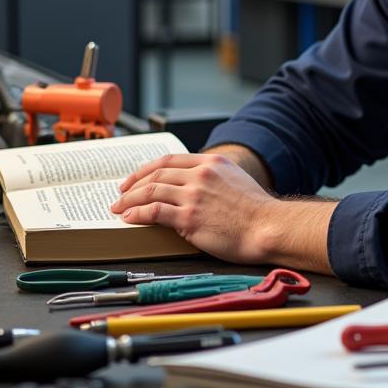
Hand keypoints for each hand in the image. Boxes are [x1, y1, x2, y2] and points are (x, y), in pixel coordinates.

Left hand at [111, 153, 336, 271]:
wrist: (268, 227)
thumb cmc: (256, 211)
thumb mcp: (234, 180)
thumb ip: (212, 178)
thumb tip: (191, 187)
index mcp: (211, 163)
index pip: (169, 160)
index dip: (146, 169)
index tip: (135, 178)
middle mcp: (201, 174)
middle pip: (156, 173)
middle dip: (133, 184)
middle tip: (121, 194)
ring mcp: (195, 195)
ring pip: (151, 190)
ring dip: (130, 200)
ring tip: (119, 209)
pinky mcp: (190, 217)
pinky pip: (155, 211)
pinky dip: (138, 214)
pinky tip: (130, 219)